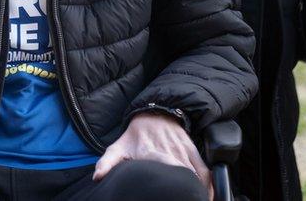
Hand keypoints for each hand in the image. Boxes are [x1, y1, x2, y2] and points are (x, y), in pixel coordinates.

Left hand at [94, 113, 212, 198]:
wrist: (154, 113)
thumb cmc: (135, 135)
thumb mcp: (117, 147)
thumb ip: (106, 163)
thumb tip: (97, 177)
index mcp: (149, 154)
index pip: (160, 172)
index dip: (166, 186)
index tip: (166, 197)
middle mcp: (168, 153)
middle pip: (180, 177)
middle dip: (183, 192)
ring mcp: (182, 152)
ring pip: (195, 176)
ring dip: (196, 190)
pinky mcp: (192, 150)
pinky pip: (204, 170)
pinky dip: (208, 183)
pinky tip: (207, 194)